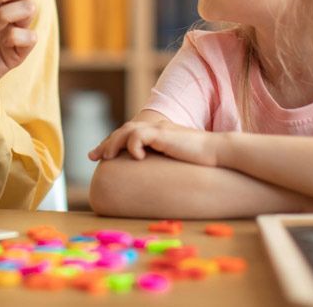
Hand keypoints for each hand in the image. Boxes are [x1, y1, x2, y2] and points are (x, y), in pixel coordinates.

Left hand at [88, 118, 216, 165]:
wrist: (219, 152)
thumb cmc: (202, 161)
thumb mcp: (176, 162)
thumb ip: (163, 165)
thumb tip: (152, 185)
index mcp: (157, 133)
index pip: (128, 134)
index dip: (112, 143)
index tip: (99, 156)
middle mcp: (156, 128)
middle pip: (123, 130)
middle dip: (106, 143)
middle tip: (92, 157)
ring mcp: (160, 130)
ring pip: (128, 130)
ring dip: (114, 143)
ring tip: (107, 156)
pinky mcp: (165, 135)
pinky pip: (141, 135)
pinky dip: (134, 144)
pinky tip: (135, 156)